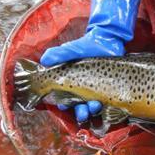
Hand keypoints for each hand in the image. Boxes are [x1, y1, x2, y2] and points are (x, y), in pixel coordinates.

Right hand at [40, 0, 139, 121]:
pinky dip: (106, 106)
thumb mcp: (70, 50)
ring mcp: (97, 91)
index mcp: (70, 84)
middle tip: (83, 113)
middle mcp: (83, 90)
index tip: (65, 104)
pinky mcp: (110, 90)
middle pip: (79, 108)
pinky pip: (107, 102)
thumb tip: (44, 61)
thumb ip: (58, 55)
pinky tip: (106, 105)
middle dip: (81, 113)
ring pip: (93, 107)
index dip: (64, 104)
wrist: (106, 41)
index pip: (64, 100)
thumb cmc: (85, 47)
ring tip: (95, 106)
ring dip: (92, 110)